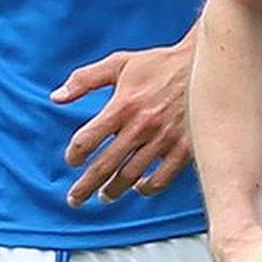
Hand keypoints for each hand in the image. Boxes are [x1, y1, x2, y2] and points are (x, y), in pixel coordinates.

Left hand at [52, 42, 194, 205]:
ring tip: (104, 195)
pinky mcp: (184, 147)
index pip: (86, 141)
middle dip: (84, 187)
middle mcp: (141, 126)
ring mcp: (163, 139)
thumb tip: (56, 98)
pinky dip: (147, 188)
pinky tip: (139, 186)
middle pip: (103, 166)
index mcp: (123, 105)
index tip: (73, 160)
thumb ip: (85, 79)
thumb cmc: (160, 63)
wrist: (205, 63)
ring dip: (112, 190)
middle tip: (75, 198)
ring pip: (130, 177)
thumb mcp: (120, 63)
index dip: (74, 154)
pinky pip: (162, 178)